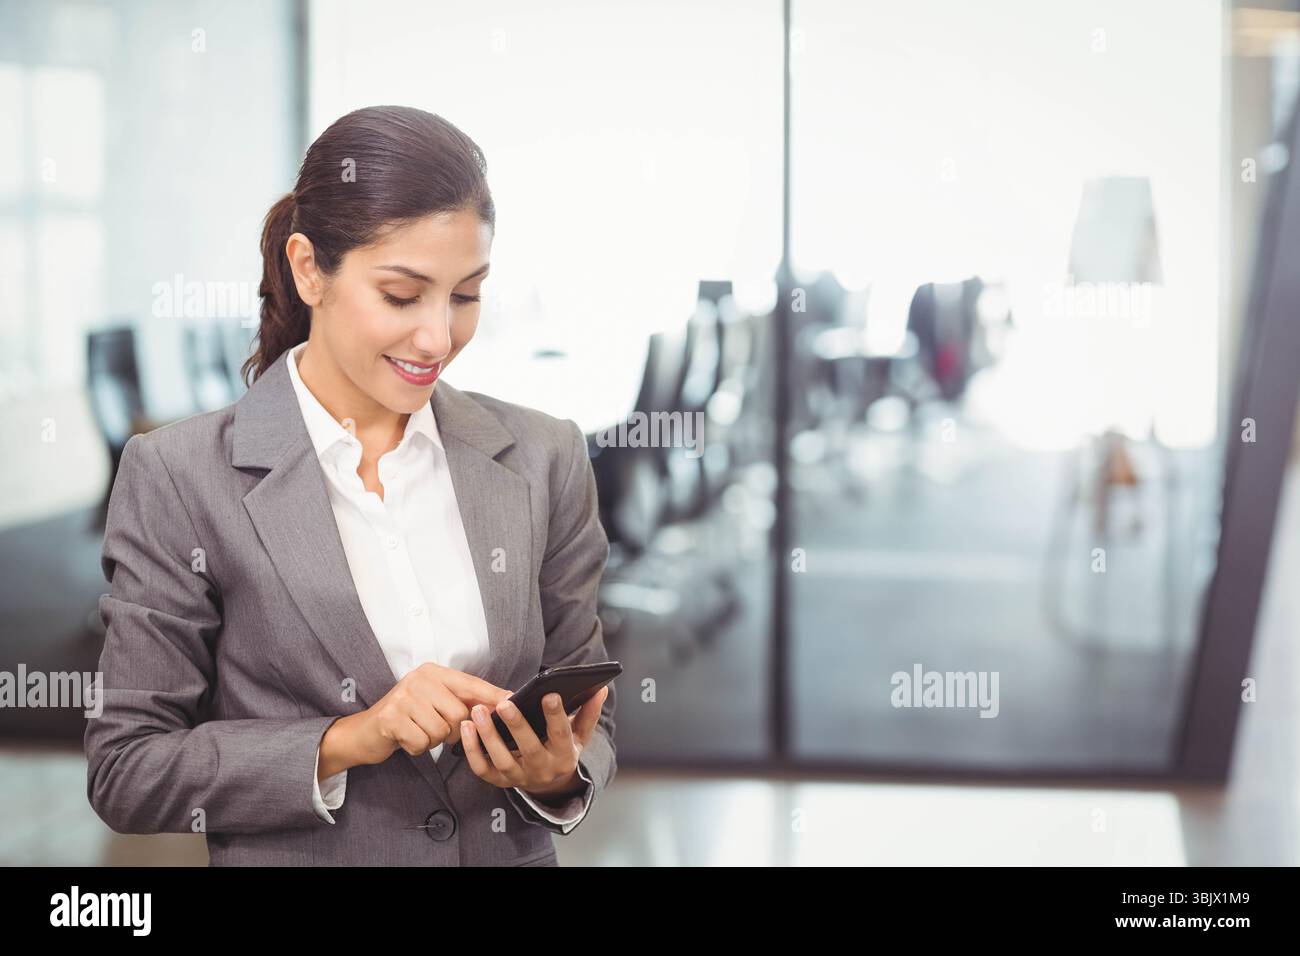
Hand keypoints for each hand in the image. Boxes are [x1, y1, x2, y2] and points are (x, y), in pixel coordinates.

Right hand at [349, 662, 510, 766]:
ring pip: (442, 731)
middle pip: (460, 714)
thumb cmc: (407, 717)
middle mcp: (419, 679)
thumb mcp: (435, 702)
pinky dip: (417, 748)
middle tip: (434, 728)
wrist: (365, 732)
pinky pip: (423, 743)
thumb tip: (500, 704)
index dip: (493, 695)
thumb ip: (463, 701)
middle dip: (452, 730)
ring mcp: (404, 697)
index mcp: (434, 672)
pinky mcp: (392, 718)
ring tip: (419, 731)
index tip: (513, 701)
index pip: (471, 684)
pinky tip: (407, 739)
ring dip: (433, 740)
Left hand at [460, 686, 608, 799]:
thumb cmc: (562, 750)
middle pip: (529, 748)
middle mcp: (541, 769)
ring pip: (502, 759)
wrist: (548, 784)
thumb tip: (601, 689)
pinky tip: (466, 727)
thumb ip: (589, 713)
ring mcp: (518, 777)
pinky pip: (482, 768)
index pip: (561, 735)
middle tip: (505, 702)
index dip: (556, 715)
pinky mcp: (498, 780)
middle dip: (517, 725)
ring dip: (488, 736)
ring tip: (478, 711)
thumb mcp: (580, 736)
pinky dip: (471, 750)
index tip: (550, 694)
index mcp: (564, 756)